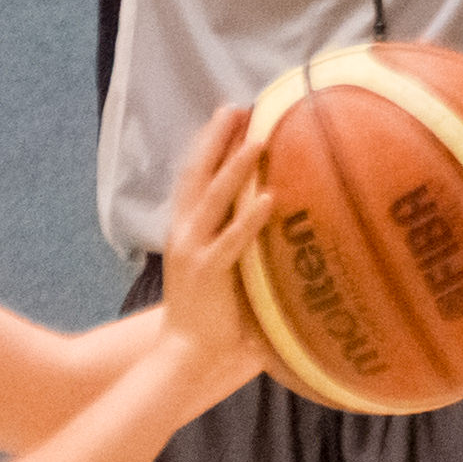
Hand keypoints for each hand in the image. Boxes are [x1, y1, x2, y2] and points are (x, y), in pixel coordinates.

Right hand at [157, 107, 276, 391]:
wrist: (185, 355)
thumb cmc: (213, 316)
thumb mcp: (226, 270)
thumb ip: (242, 245)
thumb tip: (278, 218)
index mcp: (186, 230)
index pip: (195, 178)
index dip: (209, 144)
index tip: (230, 115)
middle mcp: (185, 234)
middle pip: (197, 175)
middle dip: (215, 138)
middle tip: (236, 106)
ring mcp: (194, 252)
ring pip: (213, 198)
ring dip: (235, 166)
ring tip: (258, 138)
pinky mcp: (208, 274)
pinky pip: (232, 241)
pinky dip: (250, 218)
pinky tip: (270, 198)